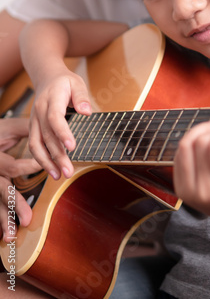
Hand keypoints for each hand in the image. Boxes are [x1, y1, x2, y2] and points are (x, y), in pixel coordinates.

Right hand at [0, 118, 40, 240]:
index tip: (50, 173)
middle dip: (16, 204)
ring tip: (13, 235)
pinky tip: (4, 235)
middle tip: (29, 219)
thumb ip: (26, 129)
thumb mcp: (7, 128)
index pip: (14, 167)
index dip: (31, 170)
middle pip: (3, 189)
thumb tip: (50, 128)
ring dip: (4, 219)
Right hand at [29, 70, 91, 179]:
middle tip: (68, 171)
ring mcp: (34, 120)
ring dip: (46, 162)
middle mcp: (39, 111)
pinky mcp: (33, 127)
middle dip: (57, 156)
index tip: (72, 146)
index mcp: (51, 99)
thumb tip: (87, 111)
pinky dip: (41, 158)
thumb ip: (82, 97)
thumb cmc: (64, 81)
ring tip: (59, 175)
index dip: (62, 133)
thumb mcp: (77, 83)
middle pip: (46, 136)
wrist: (47, 77)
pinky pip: (34, 145)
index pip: (55, 118)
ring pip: (36, 144)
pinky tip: (51, 169)